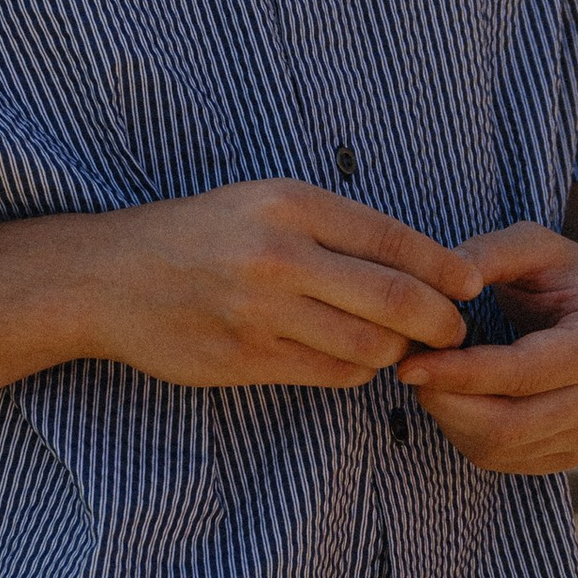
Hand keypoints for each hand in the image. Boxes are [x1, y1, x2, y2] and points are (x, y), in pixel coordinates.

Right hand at [67, 181, 479, 389]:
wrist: (108, 277)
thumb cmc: (198, 235)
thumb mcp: (263, 203)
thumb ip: (333, 228)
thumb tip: (418, 266)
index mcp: (289, 205)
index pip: (393, 240)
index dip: (443, 268)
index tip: (470, 285)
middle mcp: (277, 256)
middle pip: (394, 299)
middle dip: (439, 322)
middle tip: (452, 331)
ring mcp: (259, 312)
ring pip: (368, 347)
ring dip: (395, 353)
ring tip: (397, 347)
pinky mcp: (245, 358)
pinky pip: (329, 374)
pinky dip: (355, 371)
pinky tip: (351, 360)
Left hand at [395, 215, 577, 473]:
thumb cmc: (564, 272)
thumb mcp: (533, 243)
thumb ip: (487, 253)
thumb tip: (440, 285)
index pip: (521, 373)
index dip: (460, 373)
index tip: (409, 363)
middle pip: (507, 425)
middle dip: (446, 402)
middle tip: (409, 369)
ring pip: (497, 448)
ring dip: (449, 417)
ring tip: (431, 375)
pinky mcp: (568, 455)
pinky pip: (500, 459)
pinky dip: (463, 432)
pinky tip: (455, 396)